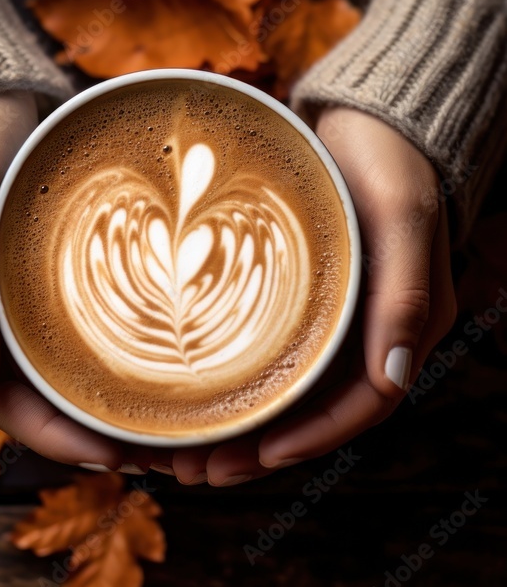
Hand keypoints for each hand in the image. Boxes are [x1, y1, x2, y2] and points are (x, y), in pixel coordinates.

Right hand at [0, 93, 144, 472]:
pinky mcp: (29, 273)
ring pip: (51, 370)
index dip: (52, 438)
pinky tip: (148, 359)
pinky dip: (101, 355)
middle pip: (29, 398)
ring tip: (163, 417)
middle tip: (159, 446)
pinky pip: (65, 330)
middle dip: (87, 431)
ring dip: (99, 399)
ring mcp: (2, 297)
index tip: (115, 455)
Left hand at [169, 107, 457, 485]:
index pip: (362, 404)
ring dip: (237, 423)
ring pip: (286, 387)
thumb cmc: (389, 157)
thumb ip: (407, 295)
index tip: (258, 458)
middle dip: (257, 447)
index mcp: (404, 322)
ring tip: (178, 452)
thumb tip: (396, 377)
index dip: (311, 439)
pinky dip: (232, 377)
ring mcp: (335, 312)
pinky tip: (189, 389)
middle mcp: (369, 328)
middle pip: (314, 409)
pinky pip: (268, 348)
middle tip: (194, 472)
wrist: (366, 113)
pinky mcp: (304, 292)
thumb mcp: (402, 216)